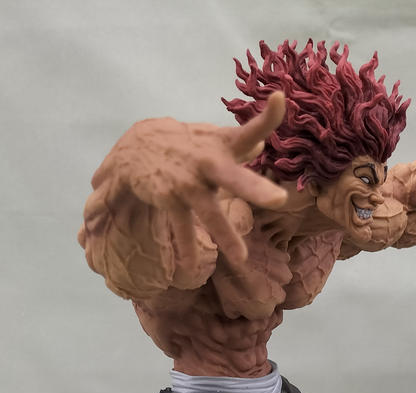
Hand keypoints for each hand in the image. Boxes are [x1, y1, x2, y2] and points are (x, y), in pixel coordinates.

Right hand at [91, 92, 288, 261]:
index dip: (268, 116)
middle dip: (255, 189)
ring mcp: (189, 183)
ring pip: (211, 213)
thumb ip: (239, 143)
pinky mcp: (171, 199)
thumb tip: (261, 145)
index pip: (250, 129)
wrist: (134, 147)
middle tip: (279, 200)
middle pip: (235, 177)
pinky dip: (187, 249)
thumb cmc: (183, 145)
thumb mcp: (210, 139)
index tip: (281, 99)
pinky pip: (183, 228)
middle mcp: (208, 163)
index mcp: (222, 146)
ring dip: (226, 235)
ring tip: (242, 259)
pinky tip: (190, 269)